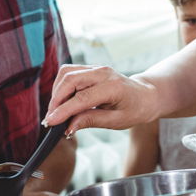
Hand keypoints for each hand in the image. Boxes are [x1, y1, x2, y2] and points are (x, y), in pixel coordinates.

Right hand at [42, 64, 158, 132]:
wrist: (144, 96)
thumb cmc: (133, 110)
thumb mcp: (116, 121)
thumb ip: (91, 121)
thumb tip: (68, 127)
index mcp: (113, 87)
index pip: (82, 97)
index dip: (64, 110)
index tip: (50, 122)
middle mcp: (103, 72)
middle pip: (70, 79)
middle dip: (56, 100)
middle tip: (50, 119)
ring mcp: (96, 68)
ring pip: (66, 73)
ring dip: (57, 92)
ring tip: (56, 112)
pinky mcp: (90, 68)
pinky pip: (69, 73)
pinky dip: (61, 87)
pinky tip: (63, 102)